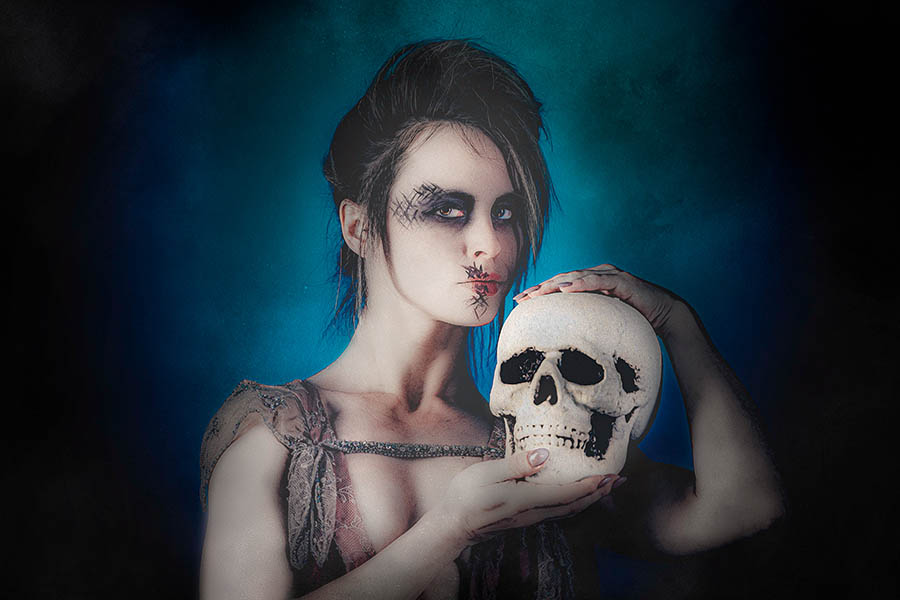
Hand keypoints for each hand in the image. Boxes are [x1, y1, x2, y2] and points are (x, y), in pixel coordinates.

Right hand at [438, 448, 619, 545]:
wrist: (453, 525)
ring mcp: (529, 518)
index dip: (590, 486)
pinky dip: (575, 503)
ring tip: (607, 487)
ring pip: (568, 511)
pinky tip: (578, 496)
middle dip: (599, 493)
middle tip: (619, 480)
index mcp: (525, 500)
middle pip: (574, 506)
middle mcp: (532, 513)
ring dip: (590, 499)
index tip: (608, 475)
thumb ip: (516, 465)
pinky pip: (558, 512)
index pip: (565, 494)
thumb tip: (544, 455)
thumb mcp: (485, 473)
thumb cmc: (464, 496)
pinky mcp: (525, 518)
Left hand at [513, 264, 682, 334]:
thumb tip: (564, 340)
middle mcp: (597, 274)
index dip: (539, 292)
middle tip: (521, 299)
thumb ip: (586, 321)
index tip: (520, 302)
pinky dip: (581, 284)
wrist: (664, 314)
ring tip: (537, 294)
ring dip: (554, 285)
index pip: (559, 285)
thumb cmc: (633, 318)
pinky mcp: (622, 281)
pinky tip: (565, 289)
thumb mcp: (603, 319)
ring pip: (576, 278)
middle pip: (562, 279)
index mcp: (590, 282)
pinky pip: (598, 281)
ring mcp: (610, 275)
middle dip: (540, 289)